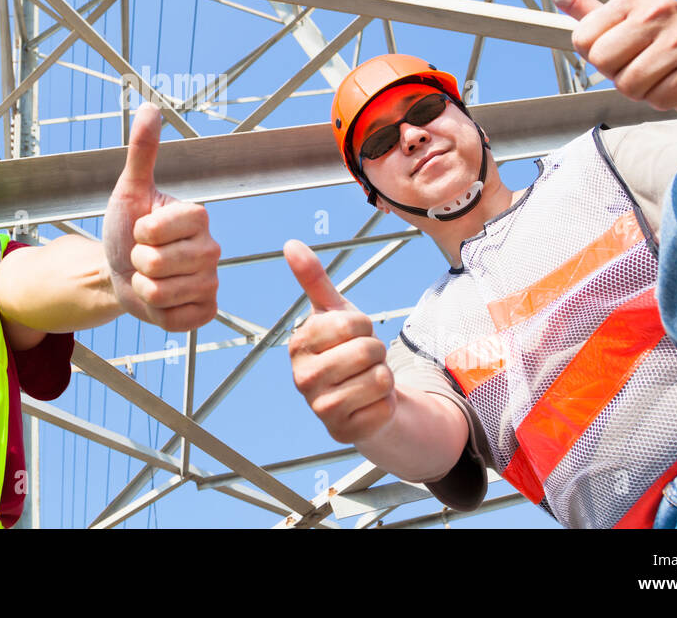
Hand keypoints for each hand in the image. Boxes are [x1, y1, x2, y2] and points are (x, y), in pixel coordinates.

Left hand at [101, 103, 218, 331]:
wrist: (121, 271)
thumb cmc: (126, 229)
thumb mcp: (129, 191)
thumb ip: (143, 151)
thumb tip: (150, 108)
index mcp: (198, 217)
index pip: (159, 230)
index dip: (139, 233)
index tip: (142, 229)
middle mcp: (212, 249)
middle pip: (158, 264)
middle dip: (137, 262)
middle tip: (142, 256)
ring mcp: (212, 283)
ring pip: (161, 293)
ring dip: (143, 288)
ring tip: (149, 277)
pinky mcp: (206, 312)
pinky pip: (175, 319)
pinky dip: (157, 313)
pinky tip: (162, 300)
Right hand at [285, 240, 395, 442]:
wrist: (360, 396)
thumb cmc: (345, 348)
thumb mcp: (335, 312)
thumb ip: (313, 278)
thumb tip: (290, 243)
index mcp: (298, 345)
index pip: (353, 323)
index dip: (365, 326)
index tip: (354, 335)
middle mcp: (302, 379)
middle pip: (368, 350)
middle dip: (377, 352)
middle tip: (363, 360)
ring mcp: (321, 409)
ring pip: (379, 379)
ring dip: (383, 377)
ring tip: (365, 380)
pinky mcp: (344, 433)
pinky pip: (385, 408)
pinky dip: (386, 404)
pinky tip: (369, 404)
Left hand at [547, 0, 676, 119]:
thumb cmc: (658, 50)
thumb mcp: (619, 24)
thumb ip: (583, 8)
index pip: (582, 39)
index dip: (597, 55)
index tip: (622, 50)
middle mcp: (660, 10)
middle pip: (603, 61)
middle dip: (617, 74)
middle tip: (641, 65)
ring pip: (629, 84)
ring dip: (640, 90)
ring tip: (659, 75)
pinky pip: (657, 99)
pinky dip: (662, 100)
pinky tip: (676, 85)